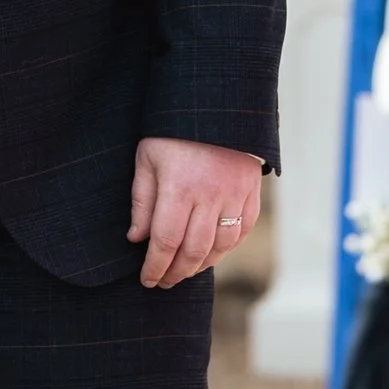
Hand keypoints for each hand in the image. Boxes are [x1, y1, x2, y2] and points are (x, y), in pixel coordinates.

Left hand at [128, 137, 262, 289]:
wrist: (216, 106)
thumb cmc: (173, 132)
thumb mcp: (147, 158)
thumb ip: (142, 200)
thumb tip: (137, 238)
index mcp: (180, 187)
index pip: (166, 241)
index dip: (155, 266)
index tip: (147, 280)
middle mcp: (210, 196)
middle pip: (194, 250)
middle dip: (176, 272)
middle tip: (163, 282)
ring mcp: (235, 196)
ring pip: (221, 246)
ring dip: (201, 265)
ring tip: (184, 271)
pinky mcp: (251, 193)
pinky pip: (242, 231)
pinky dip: (227, 248)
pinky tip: (211, 254)